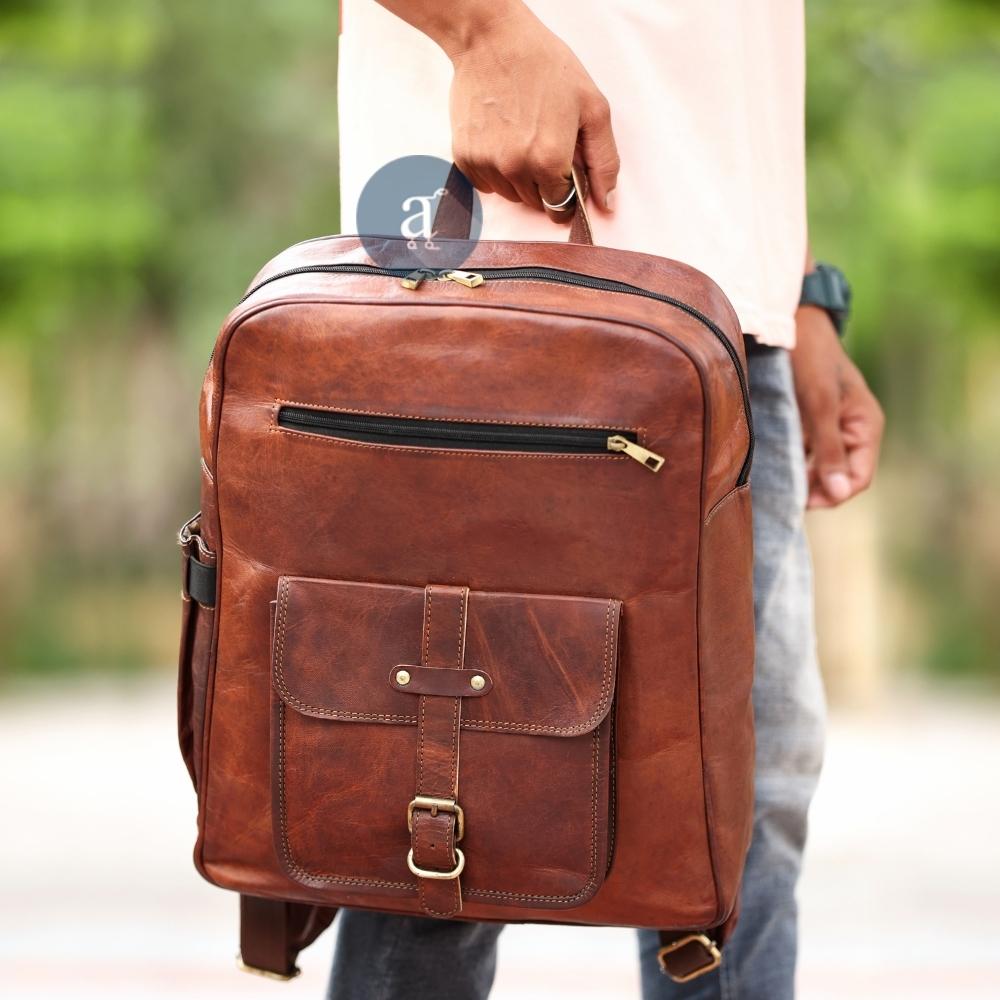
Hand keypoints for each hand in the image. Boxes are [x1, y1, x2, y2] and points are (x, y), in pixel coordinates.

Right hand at [446, 8, 619, 218]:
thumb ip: (604, 161)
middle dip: (544, 184)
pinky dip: (495, 171)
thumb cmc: (546, 66)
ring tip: (523, 138)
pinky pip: (485, 184)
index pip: (561, 208)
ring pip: (510, 195)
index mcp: (549, 161)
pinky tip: (501, 140)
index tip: (565, 179)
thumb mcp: (592, 108)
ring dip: (520, 179)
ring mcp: (487, 164)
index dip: (568, 196)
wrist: (493, 40)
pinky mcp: (465, 157)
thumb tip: (605, 203)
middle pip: (535, 203)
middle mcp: (515, 169)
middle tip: (545, 145)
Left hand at [790, 306, 884, 508]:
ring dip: (800, 478)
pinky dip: (791, 462)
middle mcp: (851, 431)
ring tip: (773, 484)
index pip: (859, 478)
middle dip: (814, 489)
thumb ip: (830, 448)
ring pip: (819, 467)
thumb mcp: (820, 403)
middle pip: (838, 477)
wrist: (792, 324)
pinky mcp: (809, 424)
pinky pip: (804, 453)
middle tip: (782, 496)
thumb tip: (840, 492)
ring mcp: (830, 428)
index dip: (834, 495)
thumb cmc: (811, 359)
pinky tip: (769, 466)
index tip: (802, 503)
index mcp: (866, 427)